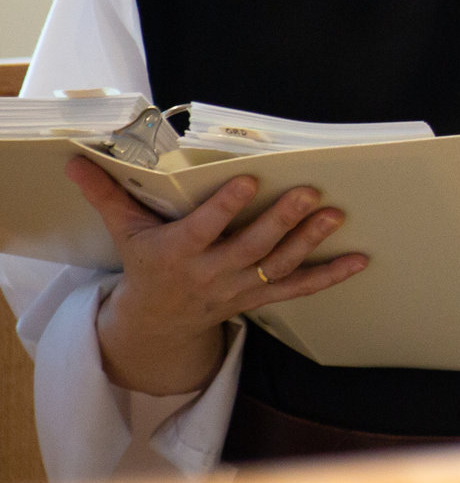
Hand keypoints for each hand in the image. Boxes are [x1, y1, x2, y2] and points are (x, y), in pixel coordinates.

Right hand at [69, 158, 364, 396]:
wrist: (158, 322)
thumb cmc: (147, 264)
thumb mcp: (125, 231)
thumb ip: (107, 195)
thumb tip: (75, 161)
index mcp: (178, 254)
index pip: (203, 230)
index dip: (225, 208)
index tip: (248, 181)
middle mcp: (212, 274)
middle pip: (251, 248)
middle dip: (281, 221)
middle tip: (309, 193)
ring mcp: (240, 288)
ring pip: (279, 266)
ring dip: (310, 241)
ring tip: (336, 215)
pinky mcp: (261, 295)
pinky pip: (300, 289)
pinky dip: (331, 276)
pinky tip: (360, 259)